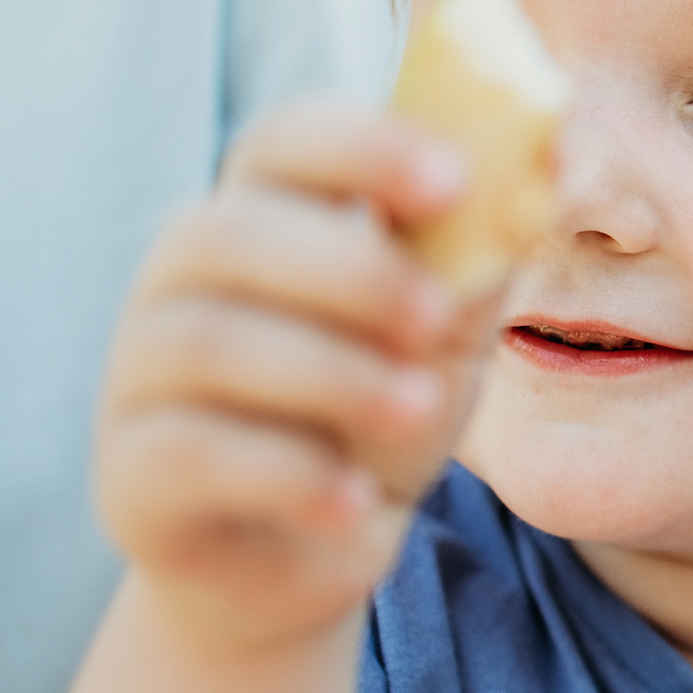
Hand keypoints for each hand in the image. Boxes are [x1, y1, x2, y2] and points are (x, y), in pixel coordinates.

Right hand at [96, 99, 490, 651]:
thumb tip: (560, 156)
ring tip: (418, 411)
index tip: (455, 178)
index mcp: (260, 217)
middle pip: (232, 234)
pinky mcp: (132, 473)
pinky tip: (355, 500)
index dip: (365, 146)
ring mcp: (139, 374)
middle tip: (436, 318)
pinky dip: (288, 474)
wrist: (313, 551)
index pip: (284, 141)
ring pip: (213, 344)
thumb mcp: (445, 329)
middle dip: (350, 272)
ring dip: (332, 374)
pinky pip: (195, 455)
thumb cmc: (379, 411)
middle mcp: (178, 280)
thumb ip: (484, 249)